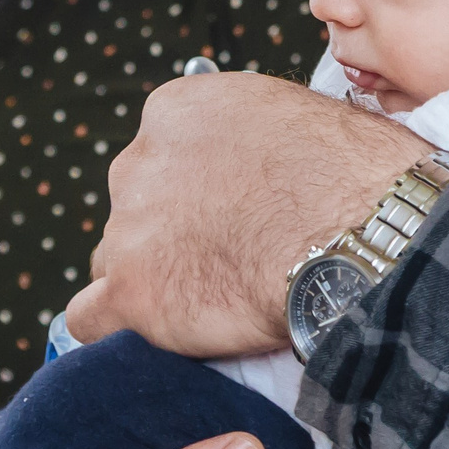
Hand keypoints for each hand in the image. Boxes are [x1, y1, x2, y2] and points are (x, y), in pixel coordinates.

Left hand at [66, 73, 423, 355]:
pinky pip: (89, 318)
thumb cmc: (353, 176)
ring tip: (203, 303)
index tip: (225, 214)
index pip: (157, 154)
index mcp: (174, 111)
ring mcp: (130, 228)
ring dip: (148, 280)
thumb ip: (250, 137)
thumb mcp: (292, 116)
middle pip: (133, 207)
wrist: (360, 233)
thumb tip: (262, 160)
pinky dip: (115, 329)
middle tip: (221, 259)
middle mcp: (139, 161)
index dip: (192, 192)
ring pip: (113, 260)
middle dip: (167, 233)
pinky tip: (147, 336)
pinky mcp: (132, 292)